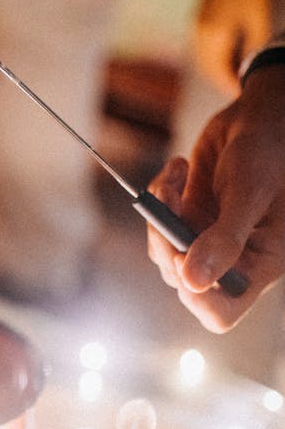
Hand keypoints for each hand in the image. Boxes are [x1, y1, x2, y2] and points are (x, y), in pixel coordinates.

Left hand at [147, 66, 284, 331]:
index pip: (221, 313)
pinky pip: (159, 226)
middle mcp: (234, 262)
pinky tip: (179, 168)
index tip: (181, 255)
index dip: (195, 293)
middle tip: (172, 198)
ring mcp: (209, 244)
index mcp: (261, 264)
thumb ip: (225, 238)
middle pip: (182, 283)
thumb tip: (191, 282)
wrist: (262, 116)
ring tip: (178, 172)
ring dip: (160, 212)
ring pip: (163, 254)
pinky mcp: (190, 223)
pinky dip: (160, 197)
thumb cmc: (270, 149)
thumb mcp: (251, 190)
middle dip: (168, 240)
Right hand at [194, 0, 271, 96]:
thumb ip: (253, 49)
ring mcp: (196, 28)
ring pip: (204, 61)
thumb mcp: (259, 20)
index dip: (231, 87)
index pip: (220, 73)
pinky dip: (214, 58)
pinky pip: (203, 49)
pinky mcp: (199, 21)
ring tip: (236, 75)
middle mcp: (200, 35)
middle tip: (239, 89)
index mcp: (213, 37)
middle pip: (208, 71)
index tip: (243, 95)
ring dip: (217, 71)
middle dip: (222, 82)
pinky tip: (230, 56)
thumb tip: (249, 70)